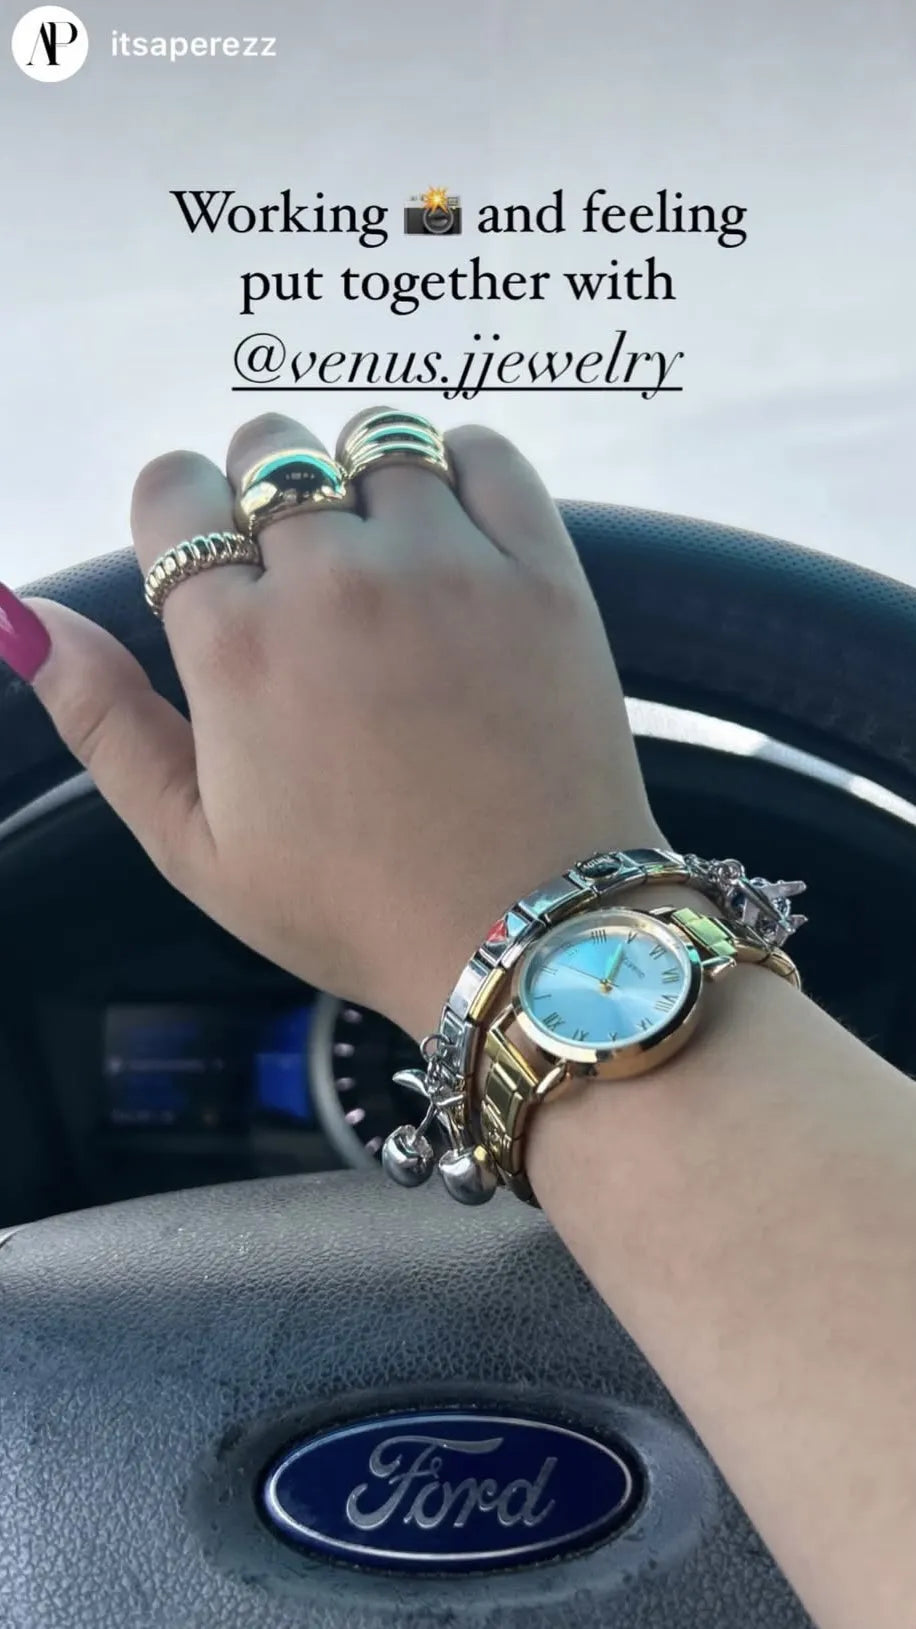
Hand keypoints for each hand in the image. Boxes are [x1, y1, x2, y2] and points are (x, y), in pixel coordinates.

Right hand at [14, 411, 665, 1039]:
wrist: (525, 932)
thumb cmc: (352, 905)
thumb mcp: (195, 844)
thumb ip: (104, 721)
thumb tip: (24, 619)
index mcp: (237, 645)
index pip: (173, 493)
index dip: (182, 523)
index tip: (216, 571)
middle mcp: (336, 580)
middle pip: (268, 452)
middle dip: (263, 499)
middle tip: (301, 581)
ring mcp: (447, 566)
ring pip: (375, 443)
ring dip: (360, 484)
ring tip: (380, 562)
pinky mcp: (540, 569)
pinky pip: (485, 451)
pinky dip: (460, 470)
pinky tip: (451, 532)